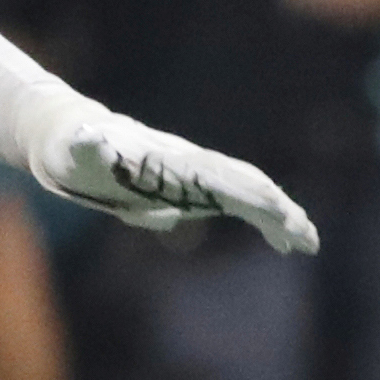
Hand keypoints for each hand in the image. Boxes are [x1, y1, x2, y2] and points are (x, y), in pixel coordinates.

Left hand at [32, 103, 318, 253]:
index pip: (224, 179)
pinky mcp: (191, 188)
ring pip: (251, 191)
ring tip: (308, 244)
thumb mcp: (74, 149)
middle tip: (307, 239)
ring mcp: (195, 176)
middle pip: (249, 183)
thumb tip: (86, 135)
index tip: (281, 219)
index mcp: (175, 162)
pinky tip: (281, 242)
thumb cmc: (71, 148)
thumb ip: (87, 145)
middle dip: (280, 210)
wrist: (71, 136)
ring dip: (282, 216)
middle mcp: (193, 166)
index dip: (253, 199)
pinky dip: (265, 219)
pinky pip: (239, 202)